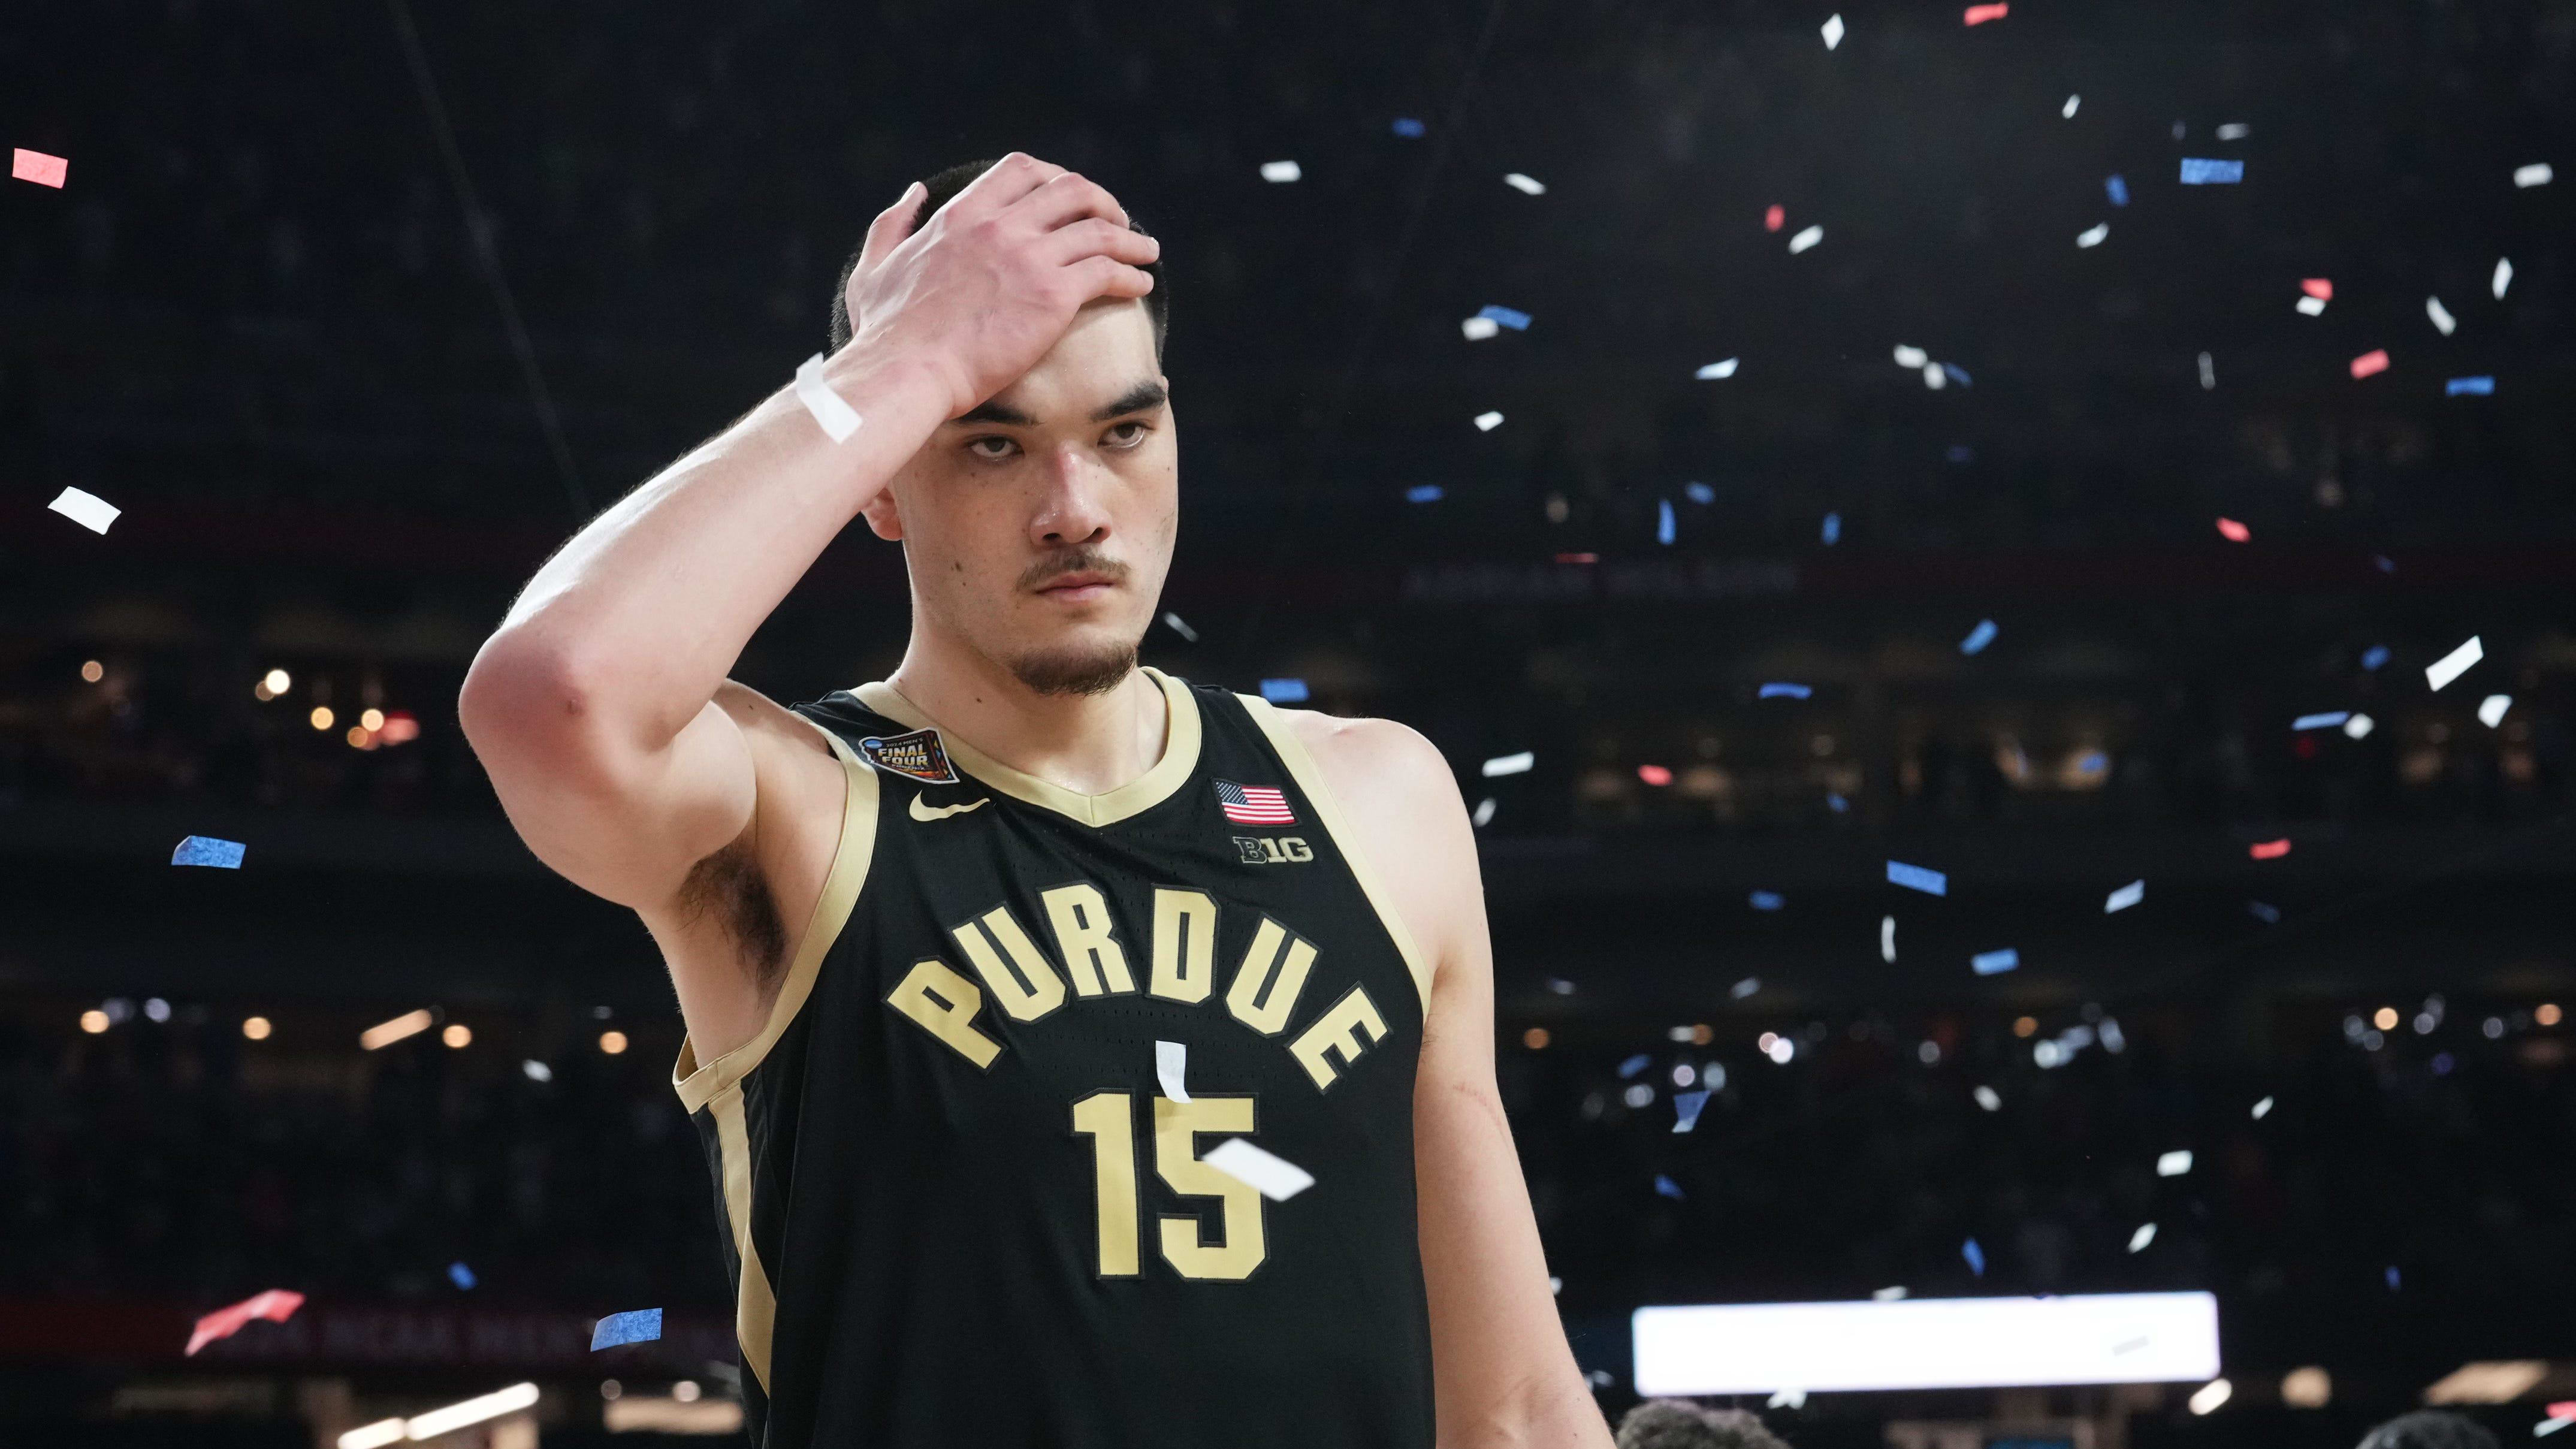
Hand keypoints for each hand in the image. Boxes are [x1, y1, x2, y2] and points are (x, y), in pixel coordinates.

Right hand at [839, 154, 1160, 418]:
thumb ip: (893, 223)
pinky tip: (1140, 286)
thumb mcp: (875, 267)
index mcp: (961, 215)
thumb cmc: (887, 334)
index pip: (1022, 170)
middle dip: (1101, 201)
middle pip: (1071, 189)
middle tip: (1116, 222)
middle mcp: (999, 226)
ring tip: (1145, 253)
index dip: (1055, 177)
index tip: (1071, 198)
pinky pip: (1108, 271)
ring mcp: (1028, 257)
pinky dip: (1131, 274)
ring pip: (1100, 230)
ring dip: (1130, 238)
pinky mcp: (1053, 296)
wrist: (906, 371)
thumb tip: (916, 190)